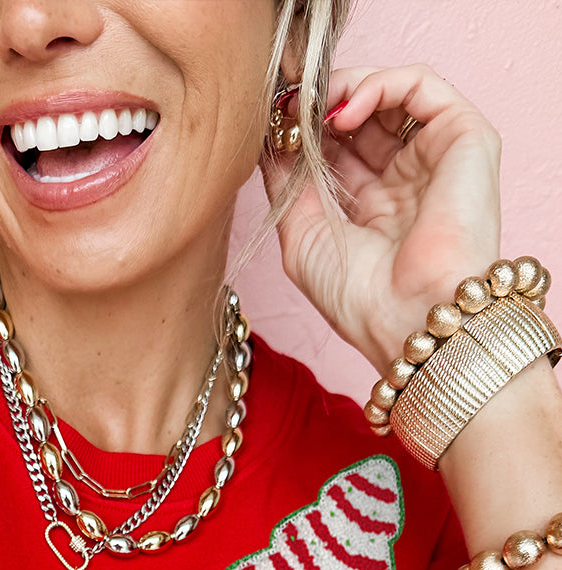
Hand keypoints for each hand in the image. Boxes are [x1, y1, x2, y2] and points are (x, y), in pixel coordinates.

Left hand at [262, 64, 502, 373]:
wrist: (410, 320)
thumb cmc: (361, 300)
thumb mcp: (302, 237)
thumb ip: (286, 185)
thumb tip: (269, 140)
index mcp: (374, 206)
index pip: (339, 148)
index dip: (305, 131)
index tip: (272, 127)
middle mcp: (408, 179)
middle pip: (363, 116)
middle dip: (320, 106)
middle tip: (288, 109)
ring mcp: (437, 157)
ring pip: (392, 94)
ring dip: (345, 89)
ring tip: (314, 107)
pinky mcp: (465, 138)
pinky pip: (422, 85)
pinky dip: (379, 84)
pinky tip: (345, 112)